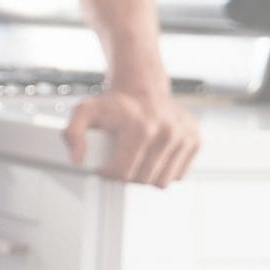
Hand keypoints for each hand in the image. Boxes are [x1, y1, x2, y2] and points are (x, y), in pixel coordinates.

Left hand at [64, 89, 200, 186]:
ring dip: (148, 176)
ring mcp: (184, 136)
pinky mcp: (196, 140)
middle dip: (128, 175)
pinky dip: (165, 171)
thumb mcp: (85, 112)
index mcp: (140, 128)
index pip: (123, 172)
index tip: (104, 167)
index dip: (109, 174)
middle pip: (143, 179)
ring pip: (163, 181)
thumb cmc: (114, 104)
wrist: (142, 89)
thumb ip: (73, 134)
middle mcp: (167, 132)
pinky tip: (155, 156)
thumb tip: (78, 160)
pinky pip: (179, 175)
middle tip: (121, 161)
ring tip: (137, 159)